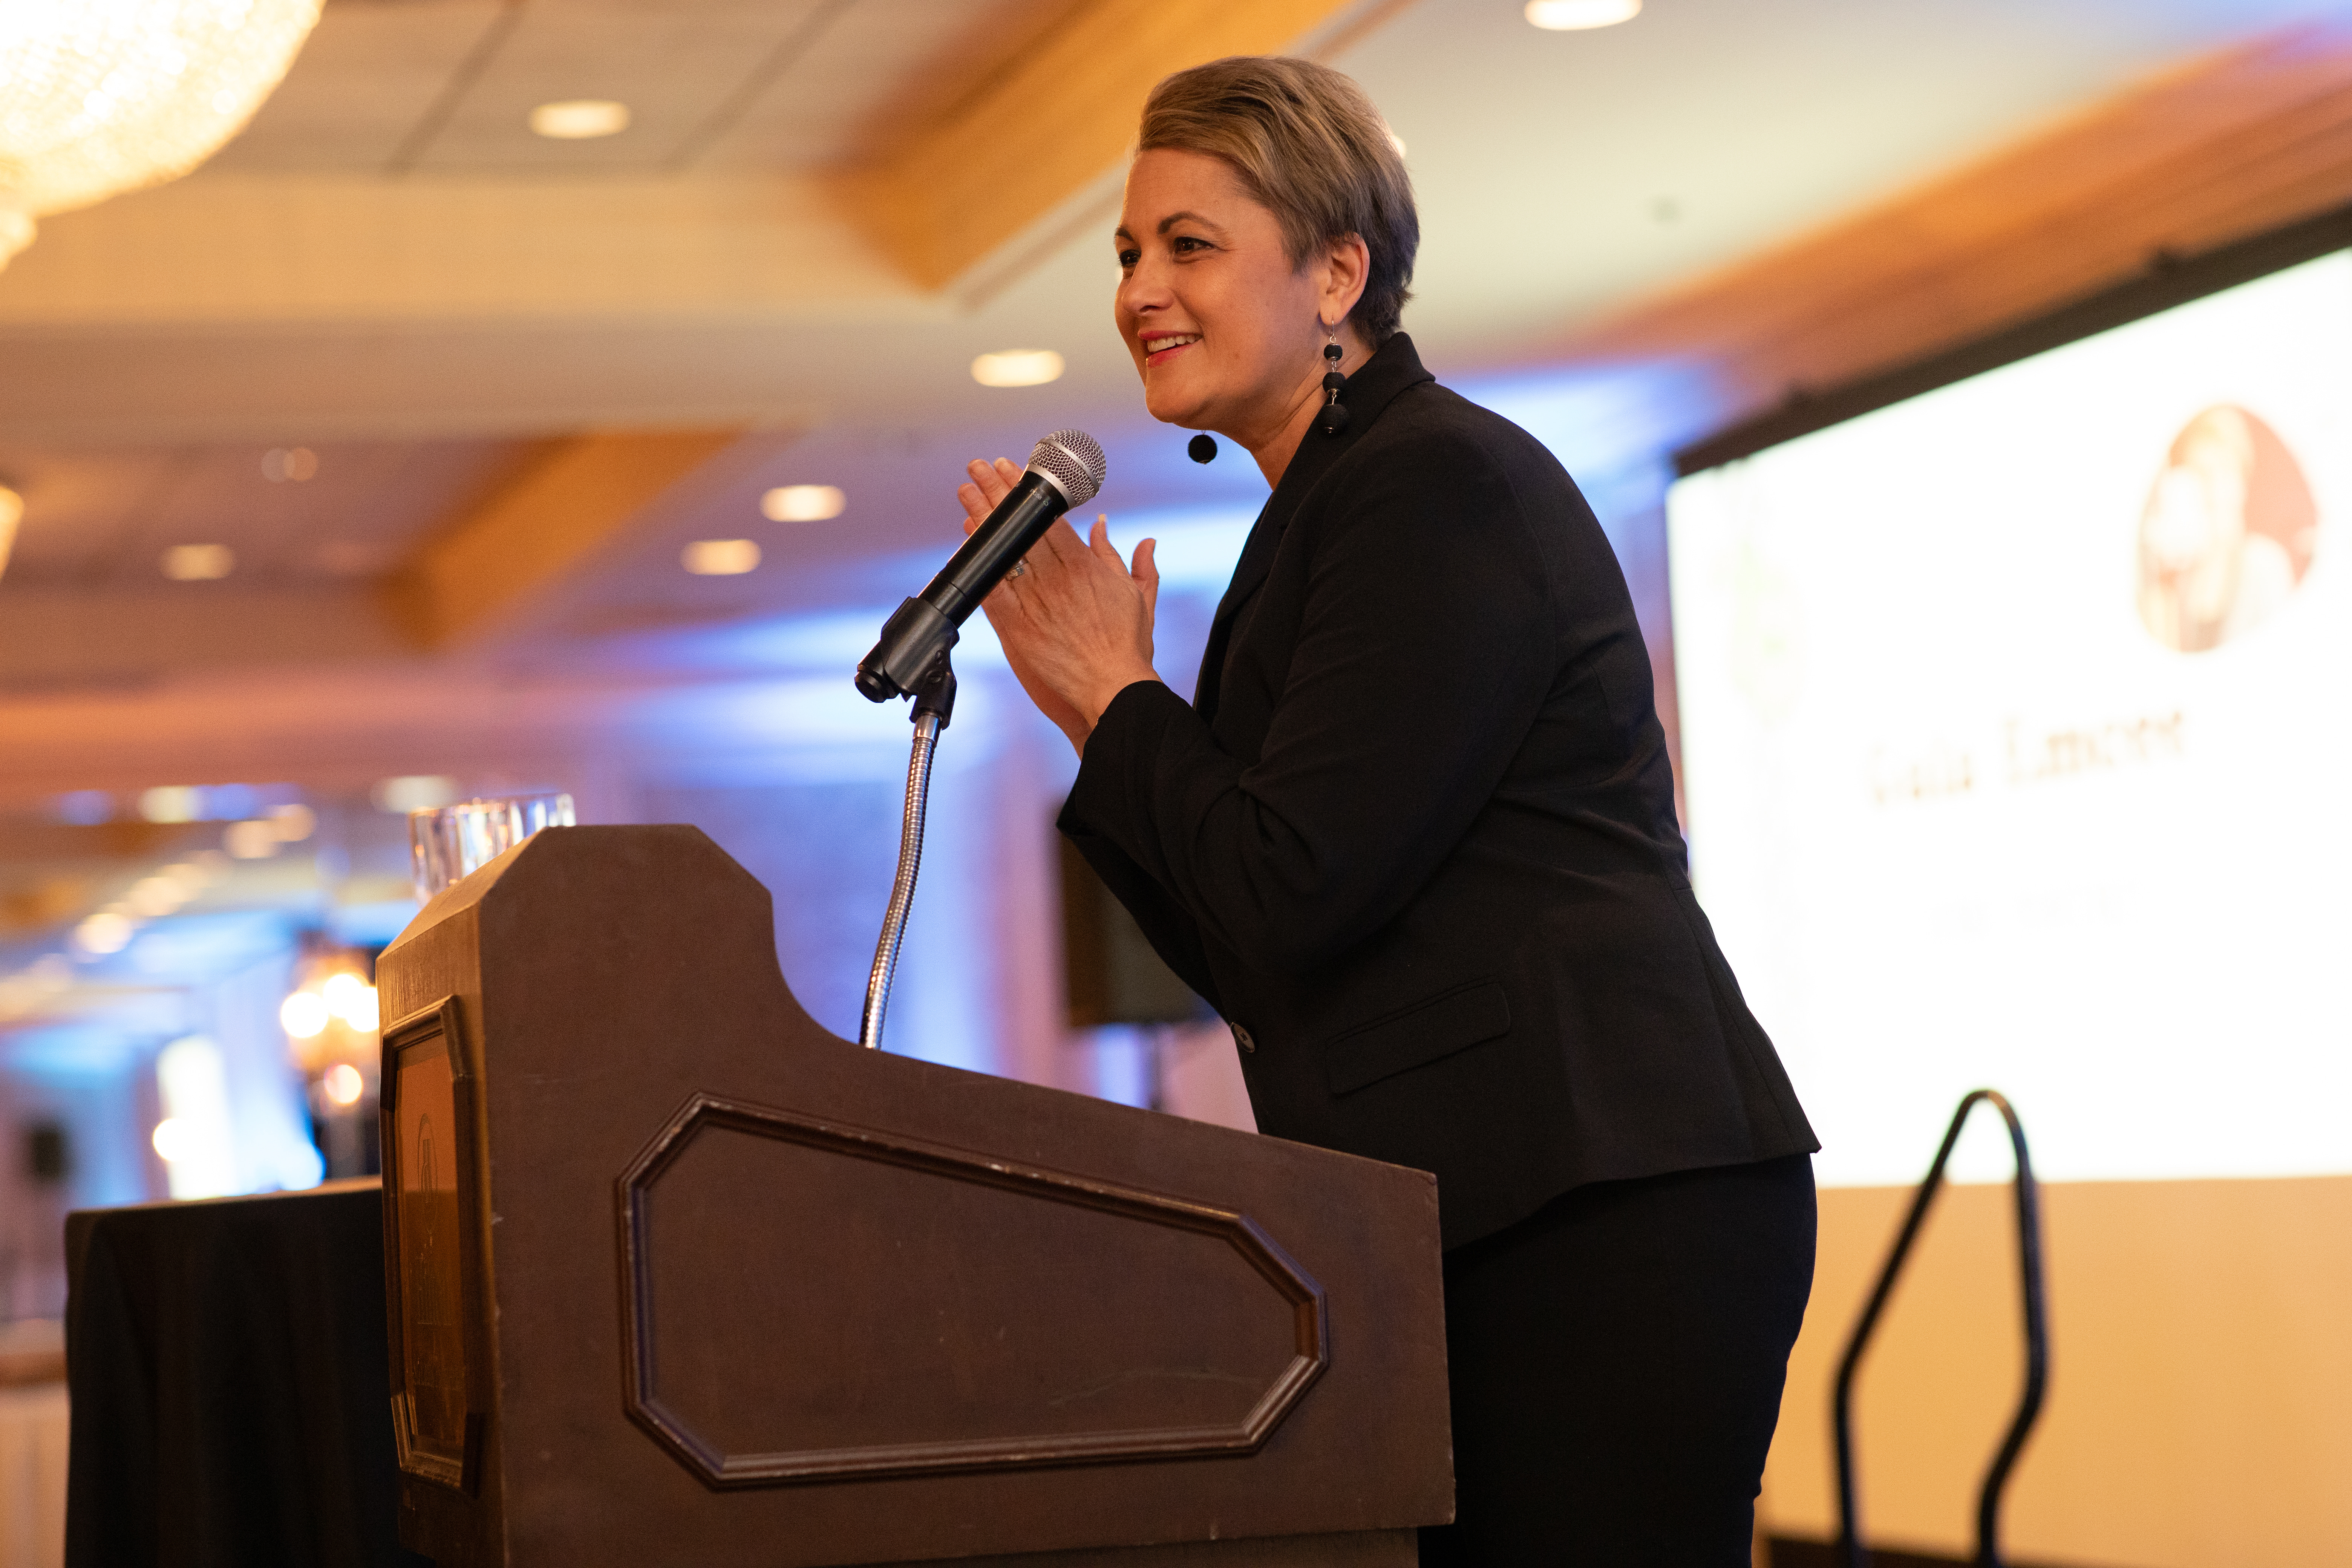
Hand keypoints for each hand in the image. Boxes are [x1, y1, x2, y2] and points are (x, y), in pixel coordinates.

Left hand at [957, 457, 1160, 751]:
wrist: (1114, 689)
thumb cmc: (1126, 648)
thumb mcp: (1138, 596)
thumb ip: (1126, 559)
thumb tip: (1106, 527)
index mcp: (1084, 567)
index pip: (1049, 518)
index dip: (1027, 491)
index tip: (1013, 469)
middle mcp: (1058, 580)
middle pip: (1021, 527)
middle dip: (998, 493)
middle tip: (979, 468)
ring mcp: (1036, 603)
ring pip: (1004, 551)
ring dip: (982, 520)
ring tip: (967, 493)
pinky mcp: (1019, 629)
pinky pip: (993, 590)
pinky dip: (980, 565)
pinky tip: (966, 544)